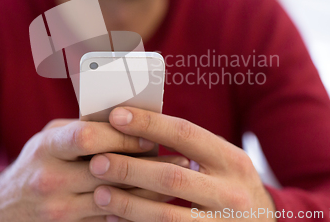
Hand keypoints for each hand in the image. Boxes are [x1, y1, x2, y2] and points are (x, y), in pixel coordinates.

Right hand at [0, 119, 188, 221]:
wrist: (4, 209)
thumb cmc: (37, 162)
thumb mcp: (50, 137)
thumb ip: (83, 126)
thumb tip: (126, 115)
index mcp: (47, 148)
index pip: (87, 137)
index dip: (122, 135)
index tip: (149, 135)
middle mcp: (50, 180)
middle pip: (108, 169)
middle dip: (144, 163)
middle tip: (176, 159)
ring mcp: (59, 210)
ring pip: (116, 199)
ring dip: (149, 190)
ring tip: (174, 179)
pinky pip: (110, 219)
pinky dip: (134, 209)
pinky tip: (154, 200)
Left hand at [89, 107, 276, 221]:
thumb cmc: (231, 183)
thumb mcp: (223, 159)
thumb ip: (192, 145)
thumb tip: (138, 124)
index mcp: (232, 160)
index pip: (186, 134)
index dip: (149, 124)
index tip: (116, 117)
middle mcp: (230, 192)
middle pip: (171, 177)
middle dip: (130, 168)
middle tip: (97, 161)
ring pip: (166, 215)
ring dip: (128, 203)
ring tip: (99, 192)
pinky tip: (115, 217)